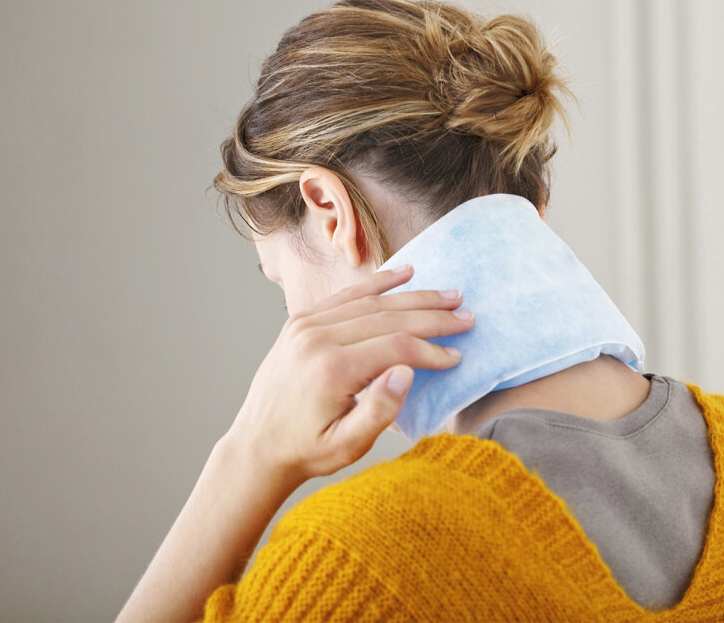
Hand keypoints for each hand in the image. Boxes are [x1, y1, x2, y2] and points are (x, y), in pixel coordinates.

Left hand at [223, 264, 474, 486]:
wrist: (257, 444)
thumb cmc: (306, 450)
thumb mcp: (346, 447)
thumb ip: (379, 413)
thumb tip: (407, 372)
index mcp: (331, 369)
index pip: (395, 347)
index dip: (430, 350)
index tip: (457, 356)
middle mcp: (317, 339)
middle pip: (387, 317)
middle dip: (431, 316)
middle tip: (466, 314)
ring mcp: (306, 325)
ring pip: (370, 302)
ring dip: (413, 296)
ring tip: (449, 295)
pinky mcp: (301, 322)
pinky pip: (346, 296)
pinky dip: (378, 284)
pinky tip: (405, 273)